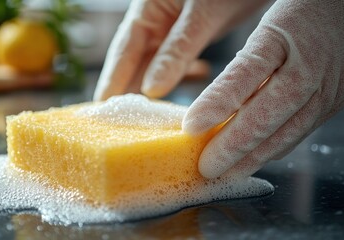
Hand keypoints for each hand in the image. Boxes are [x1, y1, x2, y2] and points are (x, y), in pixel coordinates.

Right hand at [94, 0, 267, 100]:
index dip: (112, 81)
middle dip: (130, 90)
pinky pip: (180, 61)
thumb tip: (151, 89)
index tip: (103, 109)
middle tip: (120, 123)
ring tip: (149, 116)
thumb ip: (177, 50)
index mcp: (149, 7)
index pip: (124, 50)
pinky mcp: (195, 33)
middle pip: (137, 60)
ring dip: (156, 88)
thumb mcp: (202, 15)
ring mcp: (176, 27)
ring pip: (158, 64)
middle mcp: (158, 18)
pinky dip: (180, 76)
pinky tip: (183, 87)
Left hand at [183, 0, 343, 178]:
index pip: (242, 77)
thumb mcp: (264, 28)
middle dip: (232, 148)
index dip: (215, 106)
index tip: (190, 128)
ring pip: (285, 133)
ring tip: (227, 173)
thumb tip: (209, 109)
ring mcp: (325, 89)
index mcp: (281, 39)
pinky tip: (255, 157)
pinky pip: (300, 132)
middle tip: (207, 168)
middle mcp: (306, 69)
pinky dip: (274, 149)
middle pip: (265, 116)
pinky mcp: (333, 102)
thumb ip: (242, 67)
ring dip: (253, 157)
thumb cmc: (300, 13)